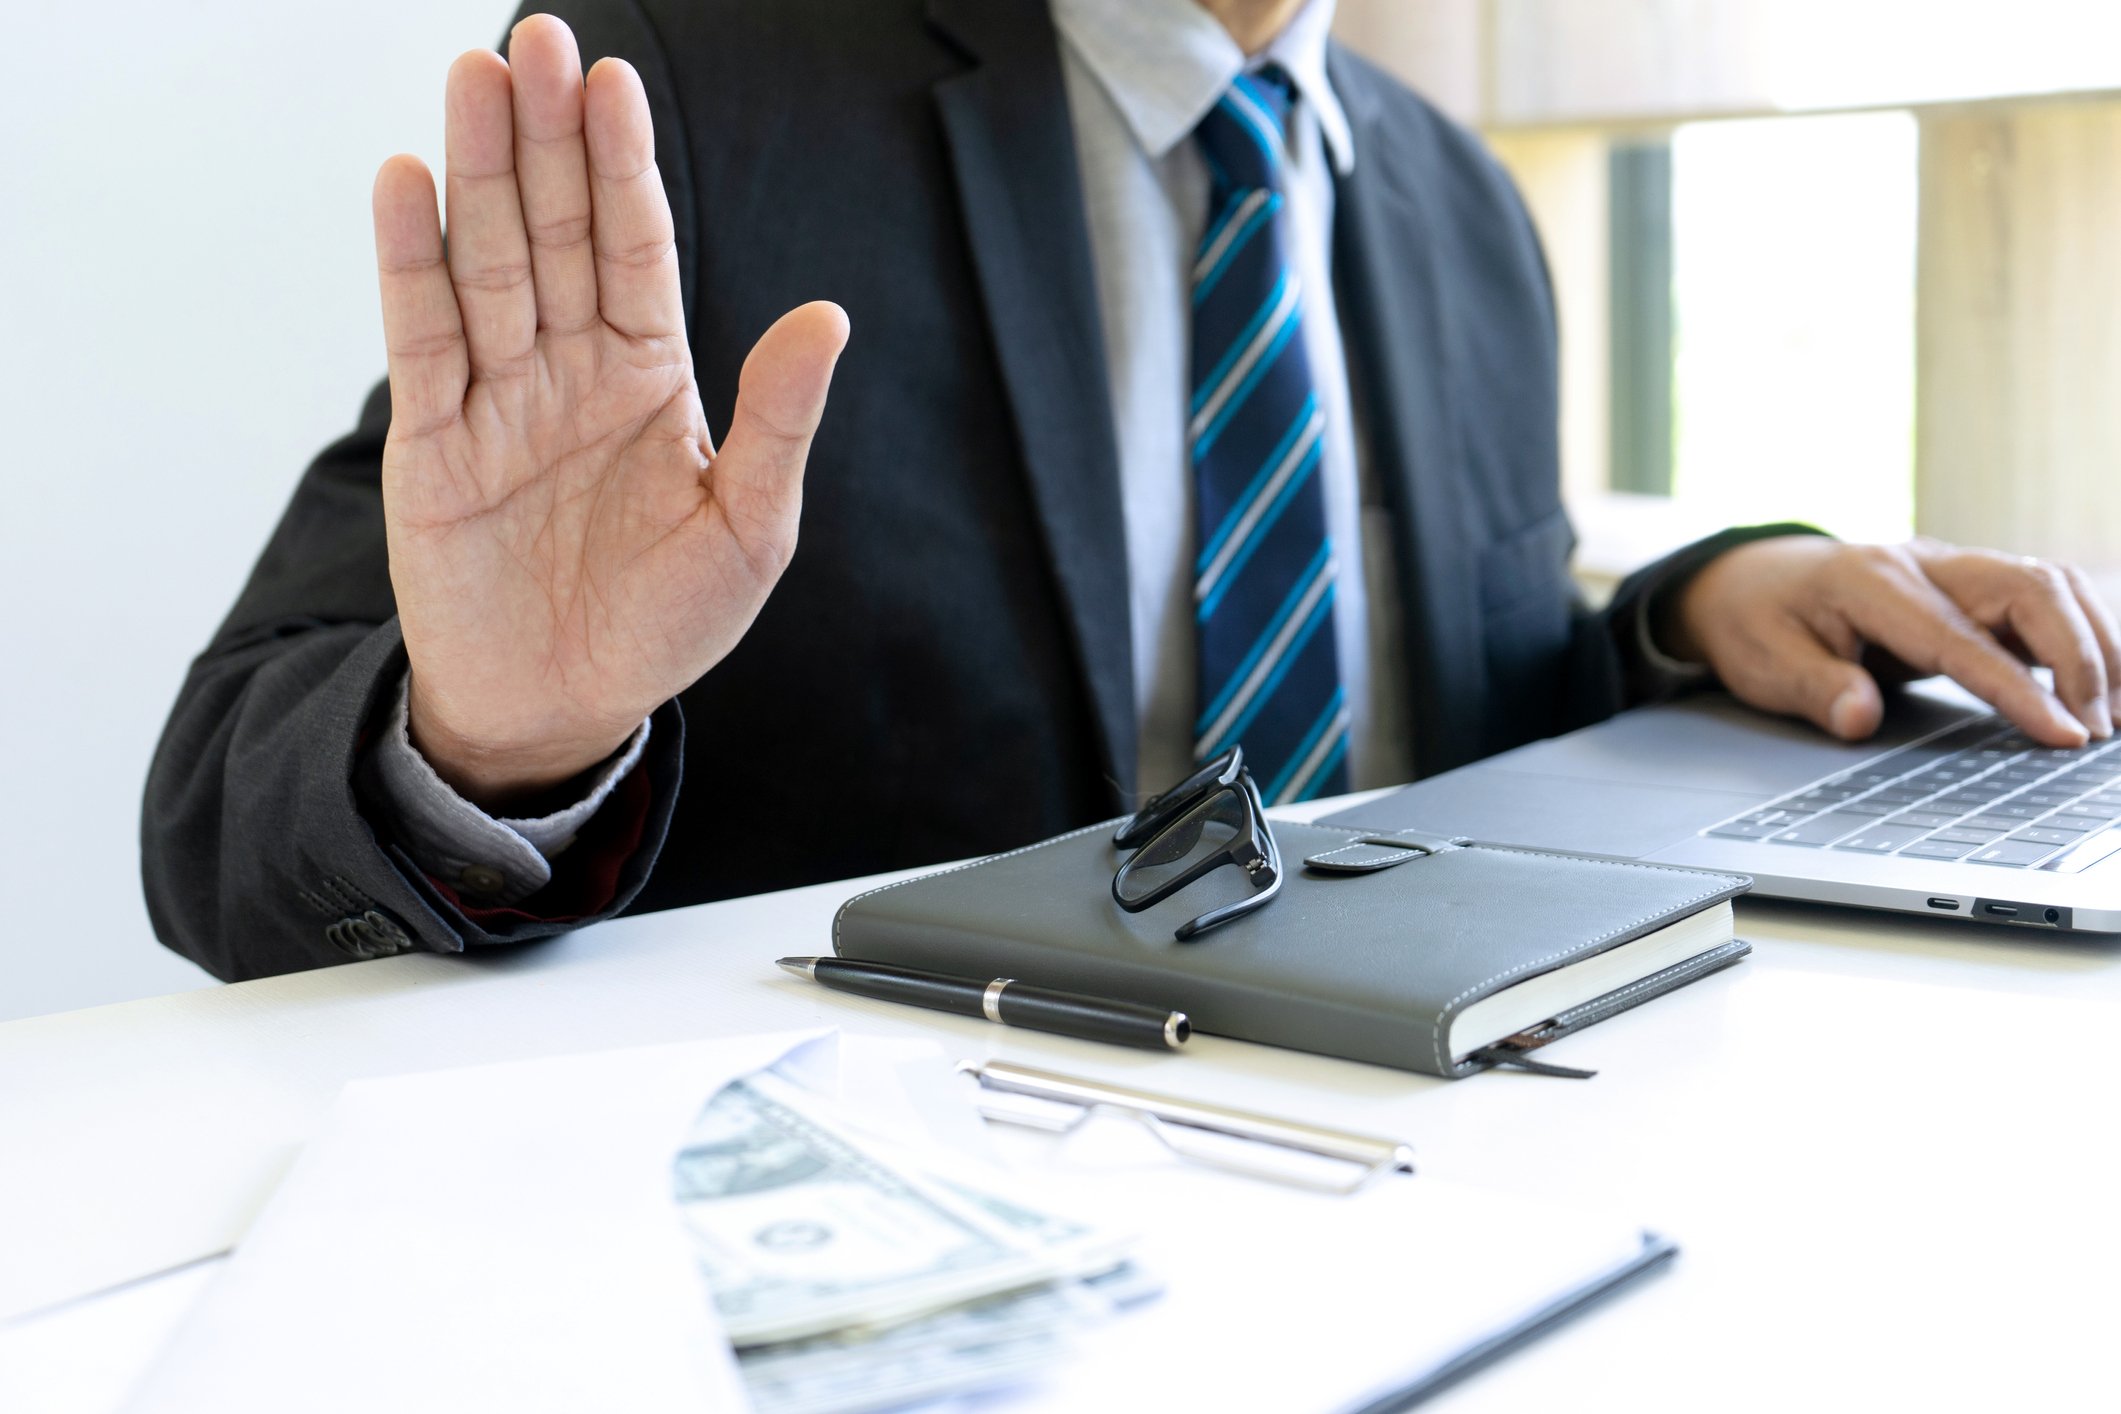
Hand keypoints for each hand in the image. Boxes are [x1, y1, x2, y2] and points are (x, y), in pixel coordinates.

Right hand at [371, 15, 846, 808]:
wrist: (564, 707)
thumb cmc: (664, 624)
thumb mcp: (747, 529)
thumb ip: (777, 421)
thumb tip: (828, 316)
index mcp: (651, 376)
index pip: (638, 247)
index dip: (624, 165)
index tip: (613, 82)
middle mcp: (572, 367)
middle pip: (558, 230)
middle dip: (547, 138)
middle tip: (535, 39)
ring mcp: (499, 395)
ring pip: (489, 262)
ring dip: (479, 172)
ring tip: (473, 78)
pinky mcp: (434, 440)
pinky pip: (424, 338)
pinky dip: (413, 264)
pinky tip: (409, 186)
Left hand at [1666, 537, 2120, 747]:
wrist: (1750, 580)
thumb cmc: (1759, 621)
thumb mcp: (1763, 661)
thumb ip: (1815, 688)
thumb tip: (1859, 718)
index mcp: (1872, 581)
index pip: (1961, 638)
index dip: (2019, 689)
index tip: (2064, 734)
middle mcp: (1925, 563)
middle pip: (2031, 589)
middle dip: (2080, 657)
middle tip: (2096, 730)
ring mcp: (1953, 568)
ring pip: (2050, 585)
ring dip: (2094, 642)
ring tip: (2111, 713)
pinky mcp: (1970, 584)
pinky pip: (2044, 597)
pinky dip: (2082, 633)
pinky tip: (2100, 683)